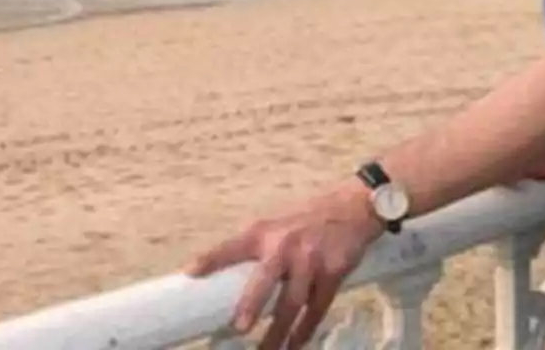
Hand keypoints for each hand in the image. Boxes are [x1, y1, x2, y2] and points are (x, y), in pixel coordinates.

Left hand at [184, 185, 383, 349]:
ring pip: (292, 303)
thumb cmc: (307, 220)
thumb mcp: (278, 225)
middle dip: (253, 303)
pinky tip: (295, 344)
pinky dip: (305, 329)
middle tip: (240, 327)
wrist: (354, 208)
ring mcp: (311, 261)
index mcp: (266, 232)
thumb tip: (227, 279)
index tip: (190, 272)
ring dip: (278, 332)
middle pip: (267, 278)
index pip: (234, 246)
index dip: (212, 258)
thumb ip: (258, 248)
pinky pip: (317, 308)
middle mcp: (286, 246)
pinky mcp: (333, 273)